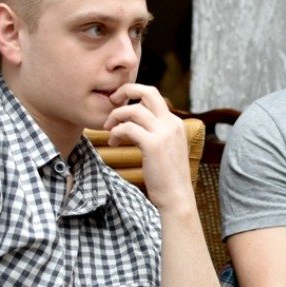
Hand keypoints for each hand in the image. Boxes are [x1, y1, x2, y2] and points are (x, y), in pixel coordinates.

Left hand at [103, 84, 191, 208]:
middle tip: (112, 100)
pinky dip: (116, 132)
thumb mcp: (165, 149)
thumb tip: (135, 125)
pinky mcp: (153, 144)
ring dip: (116, 116)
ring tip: (109, 129)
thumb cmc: (167, 177)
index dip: (134, 97)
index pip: (153, 98)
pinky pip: (127, 128)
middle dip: (126, 90)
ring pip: (134, 109)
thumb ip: (155, 134)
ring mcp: (163, 133)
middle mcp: (171, 123)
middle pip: (148, 91)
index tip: (120, 106)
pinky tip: (113, 141)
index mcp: (175, 123)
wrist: (176, 197)